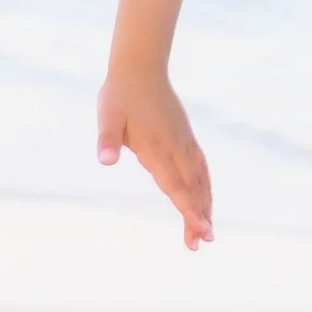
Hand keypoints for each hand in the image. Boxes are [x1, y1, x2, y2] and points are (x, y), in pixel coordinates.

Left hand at [97, 69, 214, 248]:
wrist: (140, 68)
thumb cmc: (119, 95)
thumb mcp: (107, 116)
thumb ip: (107, 140)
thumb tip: (104, 160)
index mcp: (157, 147)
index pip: (176, 185)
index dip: (188, 209)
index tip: (201, 230)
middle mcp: (175, 146)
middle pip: (191, 187)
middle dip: (199, 216)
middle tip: (203, 243)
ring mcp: (183, 140)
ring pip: (199, 177)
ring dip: (204, 203)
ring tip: (207, 230)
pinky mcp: (185, 134)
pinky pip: (200, 164)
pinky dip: (205, 184)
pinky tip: (207, 197)